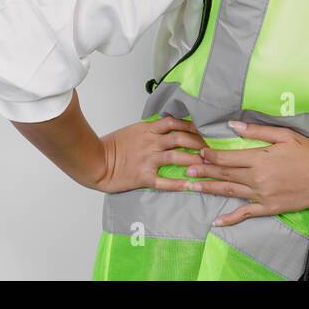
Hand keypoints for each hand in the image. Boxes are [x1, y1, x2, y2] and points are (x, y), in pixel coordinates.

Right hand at [89, 116, 207, 193]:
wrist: (95, 161)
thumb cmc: (112, 146)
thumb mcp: (133, 130)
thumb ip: (151, 129)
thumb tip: (168, 126)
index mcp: (148, 129)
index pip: (175, 123)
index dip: (192, 125)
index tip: (204, 129)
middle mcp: (150, 143)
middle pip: (180, 139)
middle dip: (199, 143)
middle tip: (212, 148)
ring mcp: (148, 160)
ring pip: (177, 157)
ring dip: (194, 161)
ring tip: (209, 165)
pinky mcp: (144, 177)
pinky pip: (165, 181)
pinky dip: (180, 183)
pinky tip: (192, 185)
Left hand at [154, 120, 308, 225]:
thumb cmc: (308, 153)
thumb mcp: (284, 136)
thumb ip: (257, 131)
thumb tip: (233, 125)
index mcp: (259, 158)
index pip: (228, 157)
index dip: (211, 155)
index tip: (198, 152)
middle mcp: (257, 178)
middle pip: (224, 174)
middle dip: (203, 171)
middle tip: (185, 169)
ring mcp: (262, 195)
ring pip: (230, 192)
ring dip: (209, 189)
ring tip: (192, 187)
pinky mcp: (269, 208)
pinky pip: (246, 213)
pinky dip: (230, 218)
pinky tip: (217, 221)